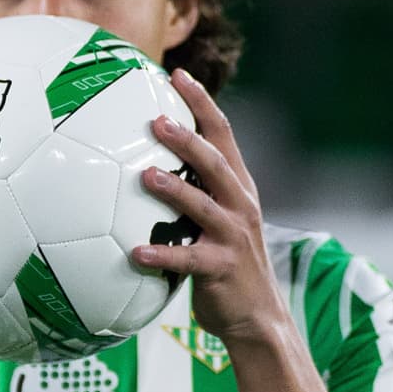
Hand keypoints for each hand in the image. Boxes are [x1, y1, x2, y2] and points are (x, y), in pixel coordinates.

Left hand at [133, 69, 284, 347]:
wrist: (258, 317)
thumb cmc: (227, 266)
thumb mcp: (218, 222)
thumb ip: (194, 194)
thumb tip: (146, 166)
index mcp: (238, 188)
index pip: (223, 135)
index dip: (201, 103)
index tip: (177, 75)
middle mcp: (240, 206)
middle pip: (214, 163)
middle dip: (187, 139)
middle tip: (155, 120)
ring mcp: (232, 237)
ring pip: (203, 206)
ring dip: (174, 190)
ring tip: (145, 177)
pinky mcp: (221, 269)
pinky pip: (187, 260)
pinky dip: (162, 256)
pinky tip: (134, 253)